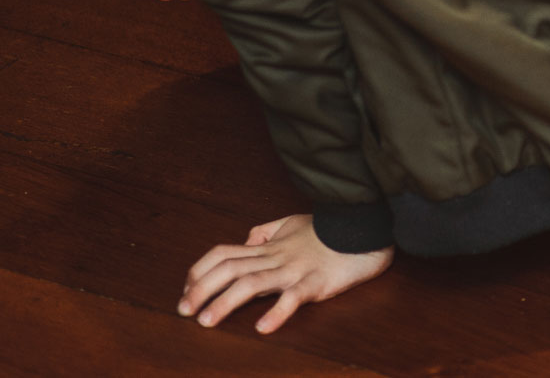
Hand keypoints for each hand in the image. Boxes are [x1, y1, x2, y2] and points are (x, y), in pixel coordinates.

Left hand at [178, 214, 391, 332]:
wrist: (366, 229)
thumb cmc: (330, 230)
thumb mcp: (294, 222)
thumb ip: (267, 230)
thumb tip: (247, 239)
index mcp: (269, 246)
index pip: (224, 253)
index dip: (199, 271)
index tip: (185, 292)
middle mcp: (276, 257)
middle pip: (229, 268)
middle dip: (201, 289)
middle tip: (183, 311)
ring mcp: (295, 270)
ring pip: (252, 282)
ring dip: (225, 301)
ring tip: (207, 321)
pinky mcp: (316, 282)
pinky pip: (294, 297)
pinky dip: (277, 312)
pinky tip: (263, 327)